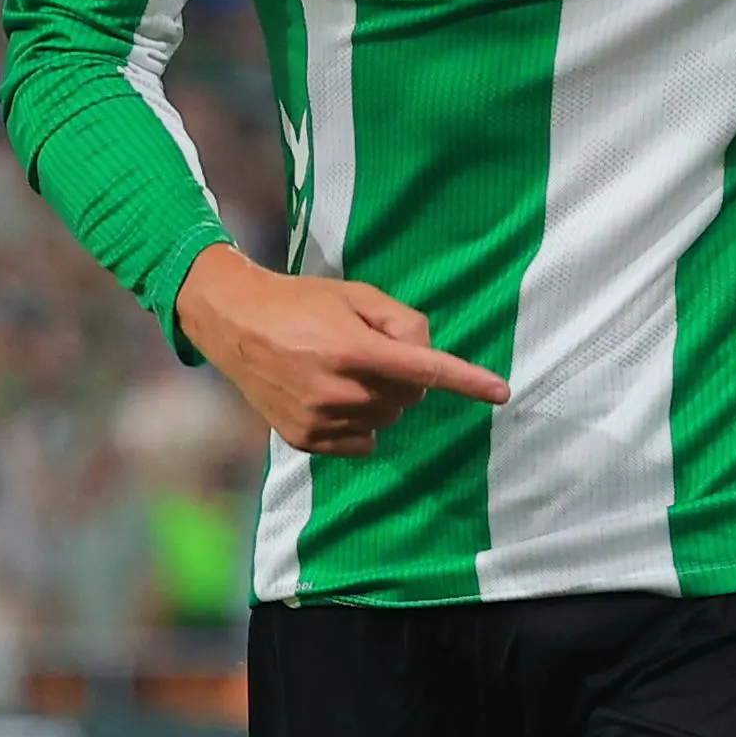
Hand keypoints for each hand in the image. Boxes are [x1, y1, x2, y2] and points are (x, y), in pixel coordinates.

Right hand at [177, 247, 508, 458]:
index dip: (468, 381)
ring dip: (381, 399)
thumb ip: (401, 321)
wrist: (234, 322)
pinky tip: (333, 397)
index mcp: (353, 349)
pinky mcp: (305, 440)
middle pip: (410, 397)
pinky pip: (362, 441)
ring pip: (387, 420)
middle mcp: (339, 390)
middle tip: (369, 351)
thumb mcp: (355, 295)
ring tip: (344, 371)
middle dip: (404, 376)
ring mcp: (321, 420)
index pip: (426, 370)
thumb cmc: (300, 302)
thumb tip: (427, 356)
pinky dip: (360, 423)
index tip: (501, 392)